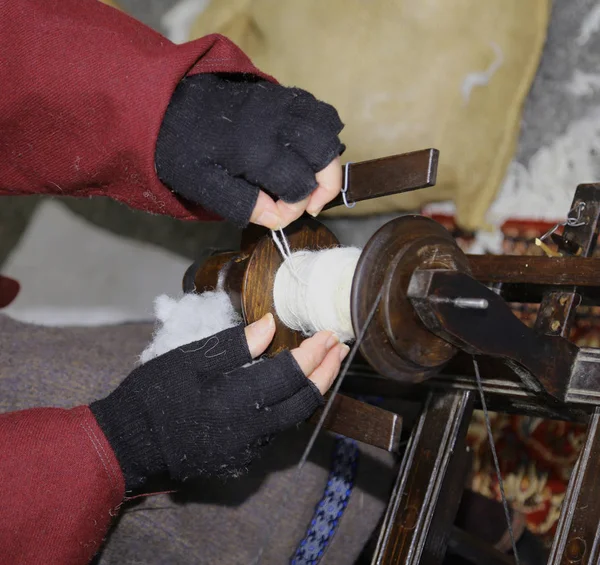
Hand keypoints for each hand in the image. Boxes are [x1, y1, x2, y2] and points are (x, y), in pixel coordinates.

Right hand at [90, 314, 348, 491]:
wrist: (129, 444)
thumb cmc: (153, 395)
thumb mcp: (187, 360)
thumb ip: (233, 346)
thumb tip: (271, 326)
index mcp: (235, 402)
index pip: (289, 375)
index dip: (313, 353)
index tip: (327, 333)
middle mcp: (249, 431)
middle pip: (303, 402)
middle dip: (326, 373)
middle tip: (338, 349)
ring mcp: (247, 450)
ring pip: (293, 419)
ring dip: (312, 390)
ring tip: (324, 365)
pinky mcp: (241, 459)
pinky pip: (276, 431)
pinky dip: (290, 407)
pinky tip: (291, 390)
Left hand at [155, 74, 343, 228]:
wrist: (167, 102)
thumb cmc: (182, 148)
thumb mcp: (201, 185)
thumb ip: (242, 204)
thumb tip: (277, 220)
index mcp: (252, 150)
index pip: (298, 184)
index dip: (295, 208)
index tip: (278, 217)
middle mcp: (273, 123)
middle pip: (324, 154)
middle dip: (324, 186)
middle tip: (308, 203)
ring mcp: (280, 103)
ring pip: (327, 129)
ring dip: (327, 159)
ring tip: (311, 178)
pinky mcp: (281, 94)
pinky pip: (318, 111)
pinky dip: (322, 134)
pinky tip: (306, 153)